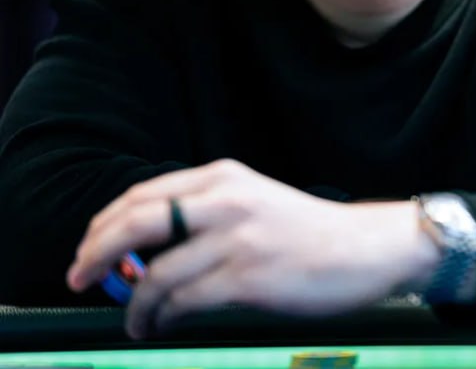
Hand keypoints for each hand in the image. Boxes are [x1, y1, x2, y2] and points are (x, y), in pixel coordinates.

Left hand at [66, 159, 437, 338]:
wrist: (368, 248)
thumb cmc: (313, 232)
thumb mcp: (256, 203)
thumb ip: (207, 215)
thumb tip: (147, 252)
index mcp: (224, 178)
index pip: (143, 195)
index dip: (105, 224)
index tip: (88, 247)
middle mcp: (226, 201)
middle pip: (136, 223)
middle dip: (97, 254)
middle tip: (78, 277)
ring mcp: (236, 240)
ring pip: (155, 275)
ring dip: (134, 304)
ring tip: (134, 321)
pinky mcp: (247, 279)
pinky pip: (183, 303)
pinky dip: (160, 318)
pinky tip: (159, 326)